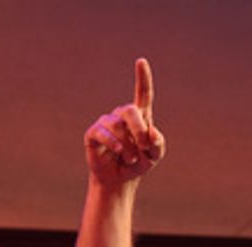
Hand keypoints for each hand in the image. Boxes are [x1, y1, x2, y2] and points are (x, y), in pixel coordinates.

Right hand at [84, 58, 165, 190]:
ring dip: (128, 145)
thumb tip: (153, 134)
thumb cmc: (138, 164)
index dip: (142, 78)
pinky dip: (114, 144)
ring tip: (131, 159)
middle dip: (139, 129)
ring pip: (117, 126)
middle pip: (130, 110)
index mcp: (140, 116)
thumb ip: (158, 145)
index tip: (141, 61)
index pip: (142, 93)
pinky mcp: (94, 133)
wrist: (118, 179)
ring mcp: (106, 123)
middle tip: (144, 146)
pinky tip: (120, 153)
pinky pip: (103, 133)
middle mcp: (122, 116)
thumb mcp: (154, 157)